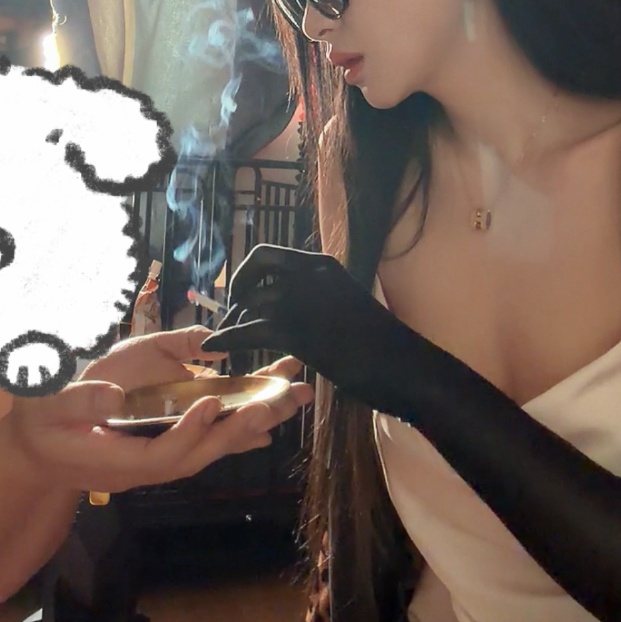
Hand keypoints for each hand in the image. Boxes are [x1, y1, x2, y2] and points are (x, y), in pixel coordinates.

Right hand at [3, 325, 312, 493]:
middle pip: (204, 451)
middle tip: (279, 399)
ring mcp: (160, 454)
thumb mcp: (45, 408)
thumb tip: (113, 395)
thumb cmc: (39, 425)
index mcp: (120, 460)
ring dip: (254, 421)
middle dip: (243, 426)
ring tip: (291, 398)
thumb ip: (77, 401)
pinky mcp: (165, 440)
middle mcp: (149, 463)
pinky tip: (269, 418)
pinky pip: (210, 438)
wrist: (38, 448)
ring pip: (214, 444)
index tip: (213, 401)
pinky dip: (240, 427)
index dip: (190, 432)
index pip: (164, 454)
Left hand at [201, 244, 430, 417]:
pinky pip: (247, 331)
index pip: (269, 255)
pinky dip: (226, 339)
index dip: (247, 273)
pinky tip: (216, 348)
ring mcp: (301, 300)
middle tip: (230, 316)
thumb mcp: (349, 305)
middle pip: (253, 273)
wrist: (404, 366)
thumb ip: (321, 299)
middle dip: (235, 294)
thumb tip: (299, 308)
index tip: (242, 294)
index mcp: (322, 266)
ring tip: (224, 341)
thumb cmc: (384, 344)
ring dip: (230, 322)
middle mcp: (309, 274)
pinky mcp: (296, 332)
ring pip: (250, 304)